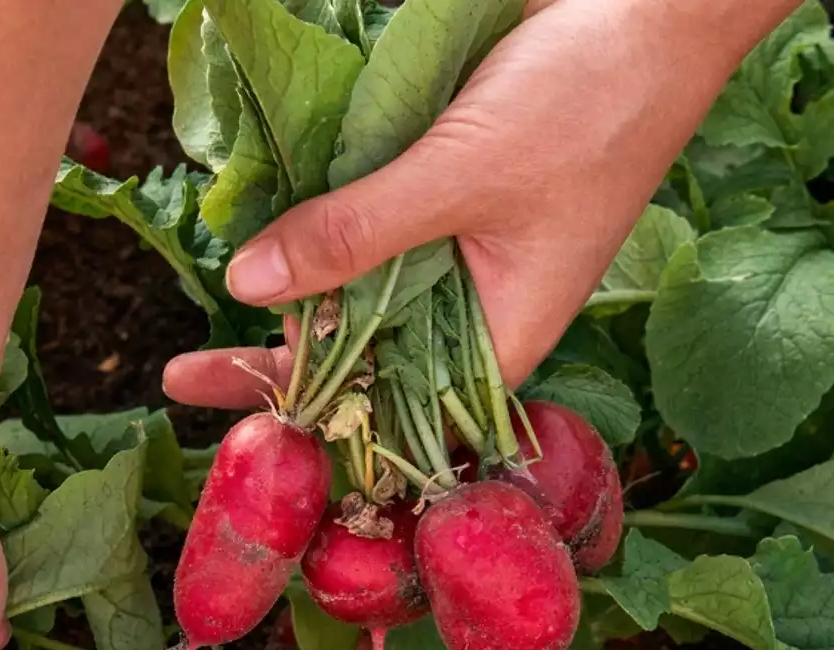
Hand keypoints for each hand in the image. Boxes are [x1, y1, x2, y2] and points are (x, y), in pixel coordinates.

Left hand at [164, 0, 787, 407]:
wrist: (653, 7)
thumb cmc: (589, 101)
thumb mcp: (458, 175)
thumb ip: (353, 234)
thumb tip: (249, 287)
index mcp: (504, 335)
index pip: (393, 408)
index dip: (311, 419)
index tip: (230, 424)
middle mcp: (481, 306)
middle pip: (367, 359)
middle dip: (284, 368)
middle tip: (181, 377)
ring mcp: (463, 250)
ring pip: (365, 295)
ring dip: (297, 302)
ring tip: (205, 328)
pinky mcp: (447, 195)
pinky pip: (375, 231)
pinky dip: (324, 236)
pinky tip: (263, 243)